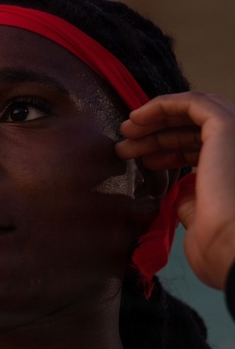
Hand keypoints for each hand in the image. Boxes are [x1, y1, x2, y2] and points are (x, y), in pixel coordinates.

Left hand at [116, 92, 234, 288]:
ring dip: (157, 119)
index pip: (203, 149)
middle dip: (157, 134)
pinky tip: (138, 117)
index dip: (169, 151)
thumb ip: (191, 201)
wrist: (231, 245)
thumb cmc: (218, 243)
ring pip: (194, 113)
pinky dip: (164, 105)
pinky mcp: (227, 126)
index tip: (141, 159)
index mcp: (233, 169)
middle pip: (195, 130)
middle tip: (125, 143)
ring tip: (126, 131)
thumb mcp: (200, 219)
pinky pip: (194, 103)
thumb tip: (179, 194)